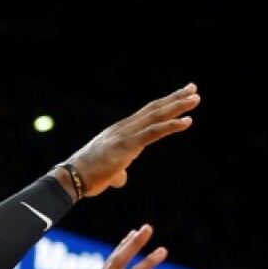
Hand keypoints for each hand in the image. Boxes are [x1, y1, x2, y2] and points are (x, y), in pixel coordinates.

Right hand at [66, 83, 199, 196]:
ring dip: (177, 106)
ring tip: (195, 98)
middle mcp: (123, 128)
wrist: (72, 179)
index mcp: (119, 132)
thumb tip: (120, 179)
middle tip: (193, 89)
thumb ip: (117, 174)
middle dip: (174, 98)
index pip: (145, 114)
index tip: (179, 95)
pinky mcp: (127, 146)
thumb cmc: (86, 177)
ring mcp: (125, 135)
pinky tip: (187, 121)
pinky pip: (153, 132)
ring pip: (156, 116)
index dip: (163, 104)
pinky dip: (172, 126)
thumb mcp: (107, 174)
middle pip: (153, 109)